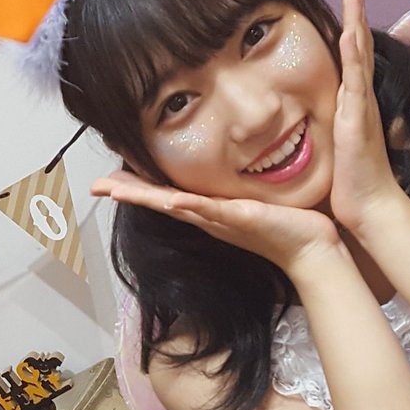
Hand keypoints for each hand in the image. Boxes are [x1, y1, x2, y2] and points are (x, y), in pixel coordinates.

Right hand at [91, 170, 341, 271]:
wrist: (313, 249)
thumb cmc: (289, 222)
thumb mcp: (254, 199)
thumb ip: (239, 183)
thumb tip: (234, 160)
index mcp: (208, 209)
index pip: (164, 194)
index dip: (135, 185)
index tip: (107, 177)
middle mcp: (207, 217)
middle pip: (157, 202)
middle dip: (126, 192)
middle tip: (95, 185)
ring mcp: (221, 220)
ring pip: (174, 205)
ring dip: (145, 197)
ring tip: (115, 189)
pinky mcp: (241, 219)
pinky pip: (211, 210)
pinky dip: (189, 204)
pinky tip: (170, 198)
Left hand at [328, 0, 409, 234]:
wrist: (371, 208)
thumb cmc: (350, 182)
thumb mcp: (334, 144)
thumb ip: (326, 125)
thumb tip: (314, 119)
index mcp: (351, 99)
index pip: (348, 49)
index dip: (347, 17)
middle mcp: (359, 94)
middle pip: (358, 36)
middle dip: (356, 0)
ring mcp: (360, 103)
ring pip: (358, 48)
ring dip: (357, 13)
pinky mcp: (356, 118)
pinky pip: (354, 79)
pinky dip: (352, 52)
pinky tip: (349, 28)